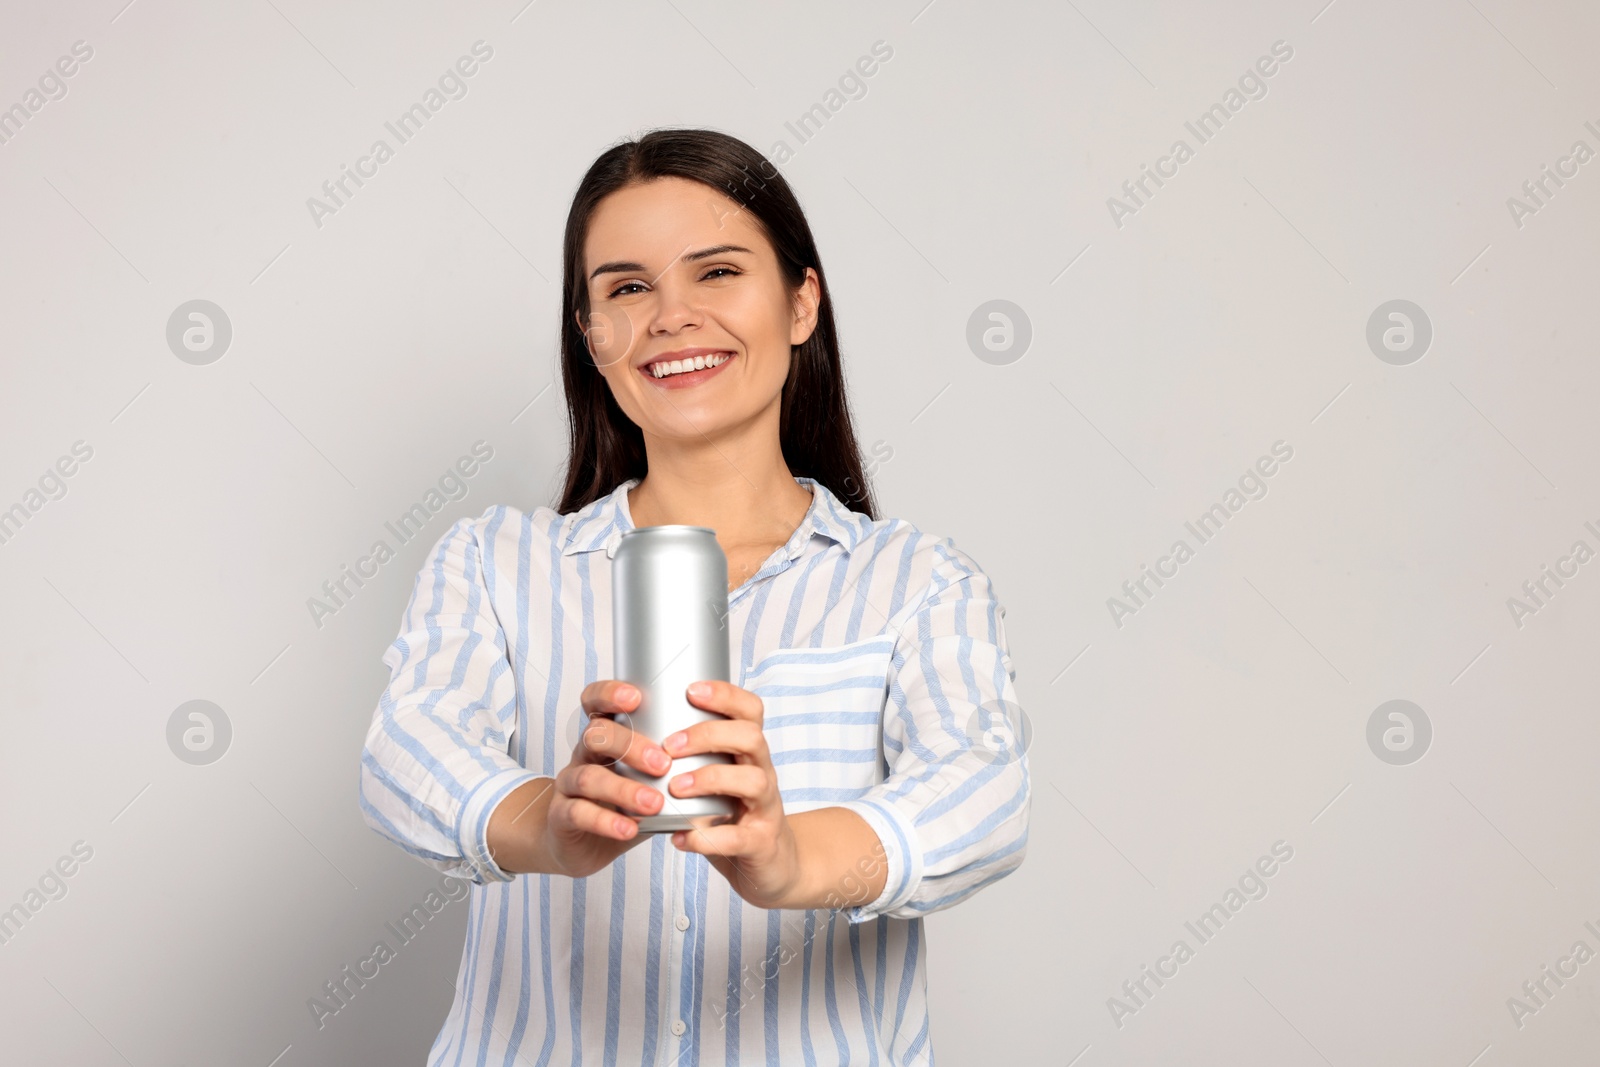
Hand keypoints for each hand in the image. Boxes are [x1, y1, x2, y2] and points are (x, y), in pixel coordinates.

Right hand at [543, 680, 672, 878]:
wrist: (582, 842)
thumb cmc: (625, 800)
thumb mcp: (649, 775)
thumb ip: (681, 759)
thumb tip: (733, 741)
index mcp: (606, 735)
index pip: (596, 701)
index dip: (610, 693)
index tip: (636, 697)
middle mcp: (585, 754)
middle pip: (596, 734)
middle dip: (630, 745)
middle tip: (663, 763)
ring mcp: (570, 785)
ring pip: (587, 776)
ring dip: (622, 788)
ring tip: (654, 803)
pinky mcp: (562, 816)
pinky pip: (578, 813)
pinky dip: (605, 821)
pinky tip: (628, 828)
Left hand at [663, 679, 802, 909]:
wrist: (772, 867)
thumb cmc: (733, 816)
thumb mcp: (717, 781)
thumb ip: (690, 761)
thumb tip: (636, 736)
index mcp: (750, 755)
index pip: (750, 711)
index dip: (725, 695)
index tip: (691, 689)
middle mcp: (763, 774)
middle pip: (751, 737)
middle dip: (709, 735)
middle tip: (670, 745)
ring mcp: (766, 809)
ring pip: (753, 781)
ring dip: (710, 779)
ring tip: (674, 788)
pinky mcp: (762, 843)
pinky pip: (738, 837)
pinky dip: (706, 838)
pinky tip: (680, 838)